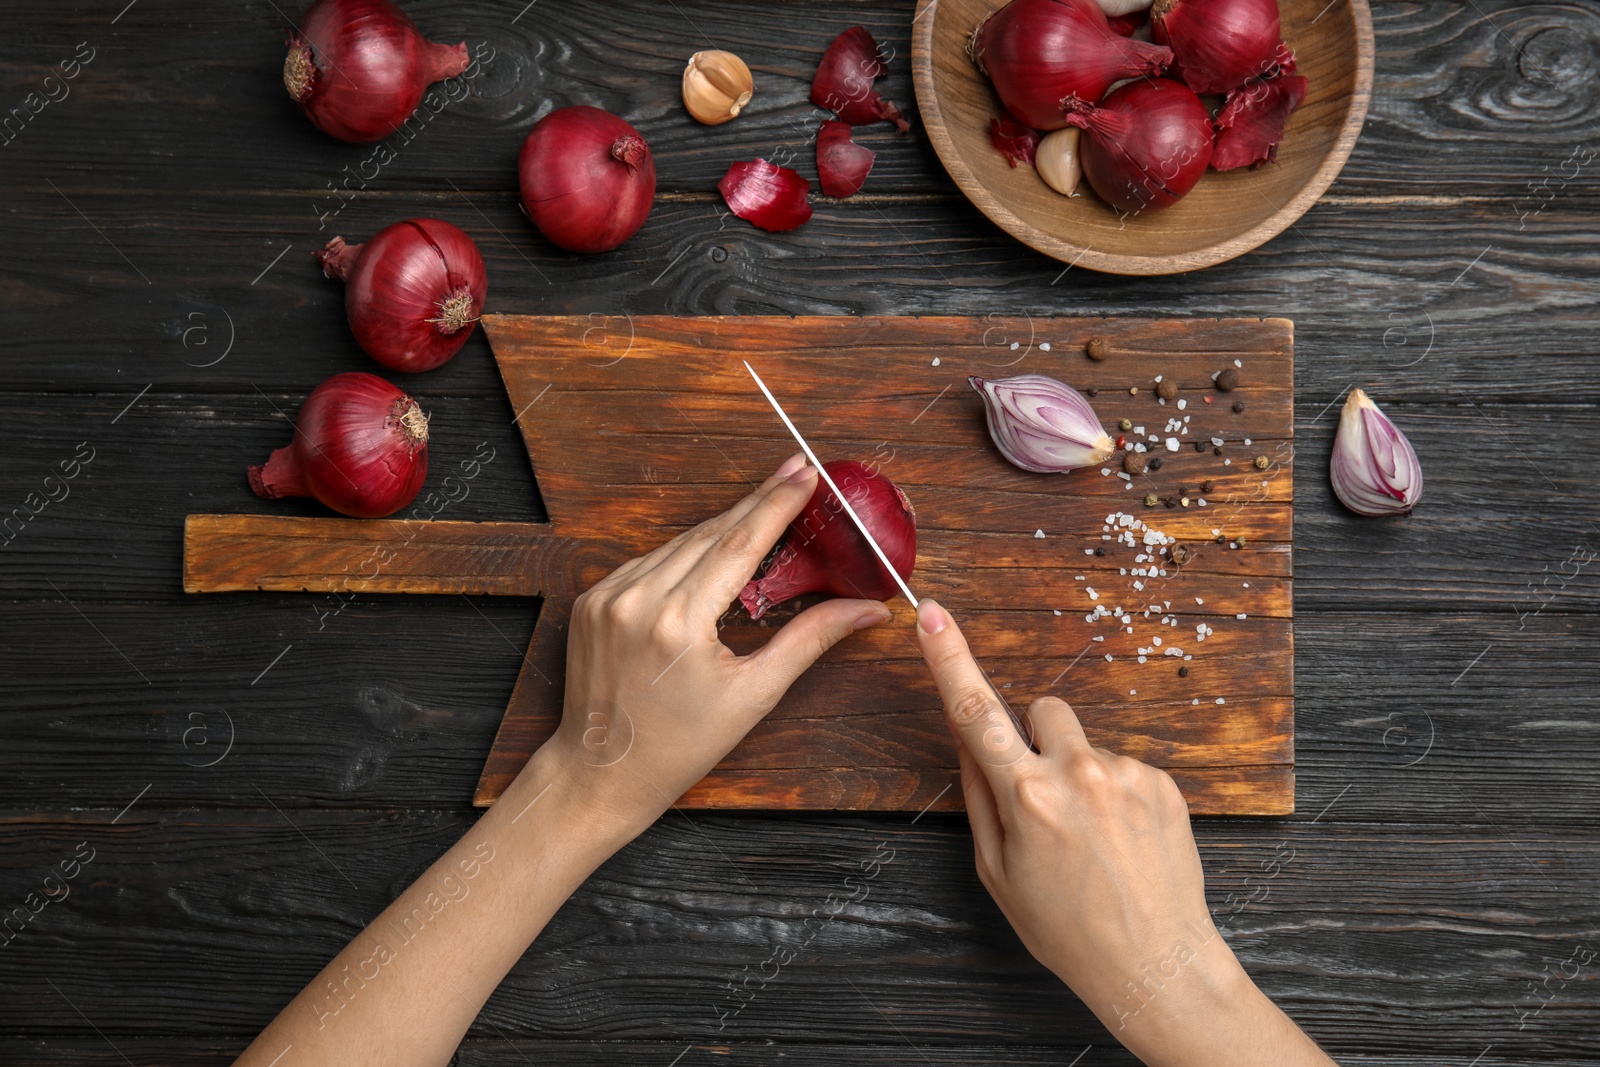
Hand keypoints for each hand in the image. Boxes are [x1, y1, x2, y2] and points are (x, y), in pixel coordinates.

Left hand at [538, 453, 892, 838]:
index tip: (805, 472)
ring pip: (679, 543)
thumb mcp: (754, 693)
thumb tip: (867, 609)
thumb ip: (811, 639)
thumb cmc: (680, 745)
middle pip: (711, 533)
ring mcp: (608, 597)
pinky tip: (712, 550)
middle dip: (757, 503)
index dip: (777, 503)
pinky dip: (683, 553)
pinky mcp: (591, 600)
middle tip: (796, 473)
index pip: (739, 544)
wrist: (602, 773)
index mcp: (678, 623)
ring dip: (722, 526)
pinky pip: (649, 561)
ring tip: (765, 509)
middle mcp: (637, 600)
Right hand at [914, 599, 1334, 1066]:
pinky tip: (1122, 842)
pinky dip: (1116, 794)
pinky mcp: (1162, 781)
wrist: (1155, 964)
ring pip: (1083, 743)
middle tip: (1045, 800)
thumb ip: (980, 795)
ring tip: (1093, 839)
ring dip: (1080, 773)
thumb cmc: (1067, 928)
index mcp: (1027, 796)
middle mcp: (1078, 772)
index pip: (975, 712)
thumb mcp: (998, 871)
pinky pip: (1122, 766)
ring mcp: (1126, 773)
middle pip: (1041, 710)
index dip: (948, 658)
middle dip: (1036, 740)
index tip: (931, 614)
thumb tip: (967, 739)